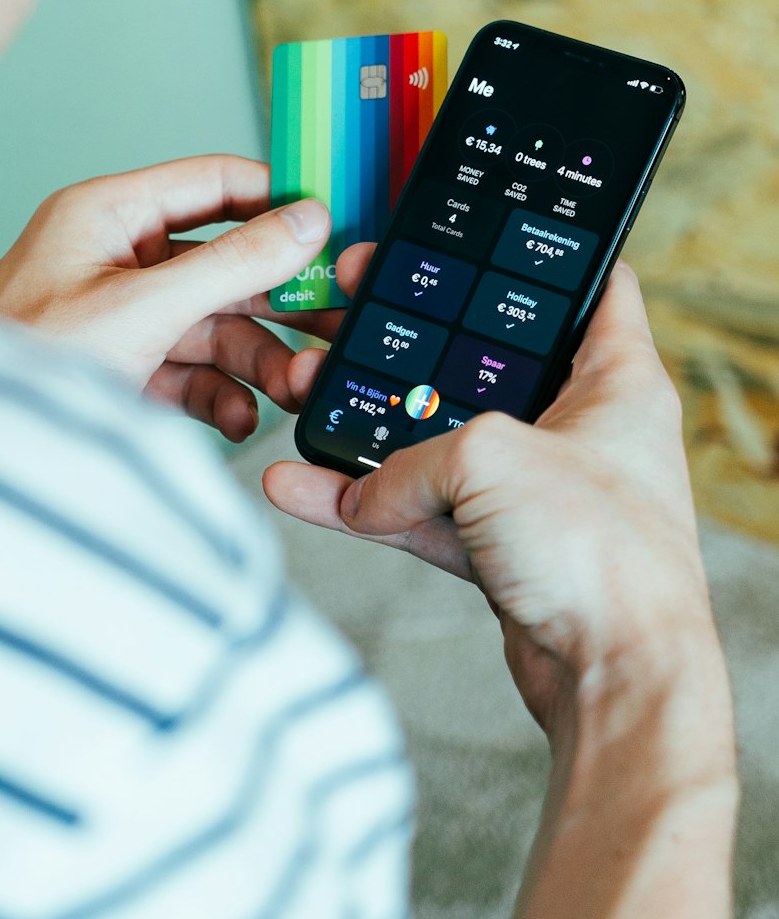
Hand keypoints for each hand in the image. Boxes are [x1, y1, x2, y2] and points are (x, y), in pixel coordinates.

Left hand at [0, 155, 340, 442]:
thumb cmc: (29, 365)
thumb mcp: (144, 309)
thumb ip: (232, 263)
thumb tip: (305, 222)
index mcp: (104, 215)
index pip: (209, 183)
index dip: (273, 200)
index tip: (331, 225)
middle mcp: (111, 258)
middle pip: (219, 262)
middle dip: (274, 301)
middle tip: (330, 322)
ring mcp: (116, 317)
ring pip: (209, 324)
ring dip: (254, 358)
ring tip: (294, 388)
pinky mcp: (119, 370)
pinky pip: (184, 370)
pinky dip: (217, 394)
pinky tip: (242, 417)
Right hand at [267, 260, 729, 743]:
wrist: (616, 686)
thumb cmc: (603, 560)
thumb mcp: (492, 459)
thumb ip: (412, 457)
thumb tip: (365, 490)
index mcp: (615, 379)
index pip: (588, 285)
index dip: (533, 253)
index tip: (471, 232)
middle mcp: (580, 430)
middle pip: (482, 361)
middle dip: (410, 342)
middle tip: (352, 309)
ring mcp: (540, 493)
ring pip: (439, 440)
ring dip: (370, 425)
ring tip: (305, 390)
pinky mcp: (503, 551)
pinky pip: (418, 511)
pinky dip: (362, 502)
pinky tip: (301, 486)